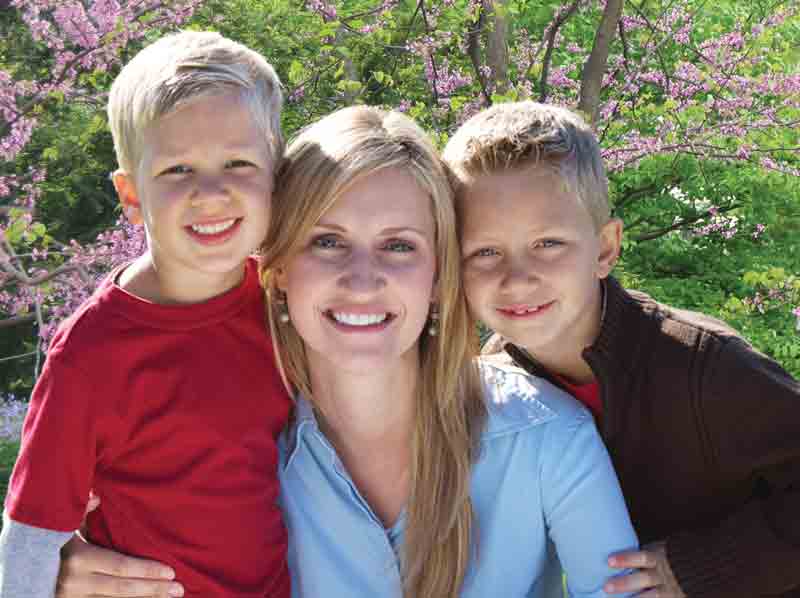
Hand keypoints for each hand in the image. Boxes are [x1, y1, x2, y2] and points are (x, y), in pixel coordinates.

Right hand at [55, 494, 183, 596]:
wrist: (19, 570)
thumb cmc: (49, 541)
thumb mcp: (64, 524)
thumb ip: (82, 511)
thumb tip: (96, 496)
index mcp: (78, 558)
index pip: (121, 567)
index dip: (146, 570)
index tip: (170, 571)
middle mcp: (75, 582)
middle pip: (122, 589)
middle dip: (153, 589)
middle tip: (179, 589)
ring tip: (170, 597)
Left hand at [605, 541, 685, 596]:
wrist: (700, 568)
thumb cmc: (673, 557)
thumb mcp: (660, 550)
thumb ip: (644, 555)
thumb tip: (617, 555)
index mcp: (659, 558)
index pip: (642, 557)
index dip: (626, 559)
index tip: (609, 561)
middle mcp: (663, 574)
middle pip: (644, 579)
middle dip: (624, 584)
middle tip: (607, 587)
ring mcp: (669, 589)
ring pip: (652, 596)